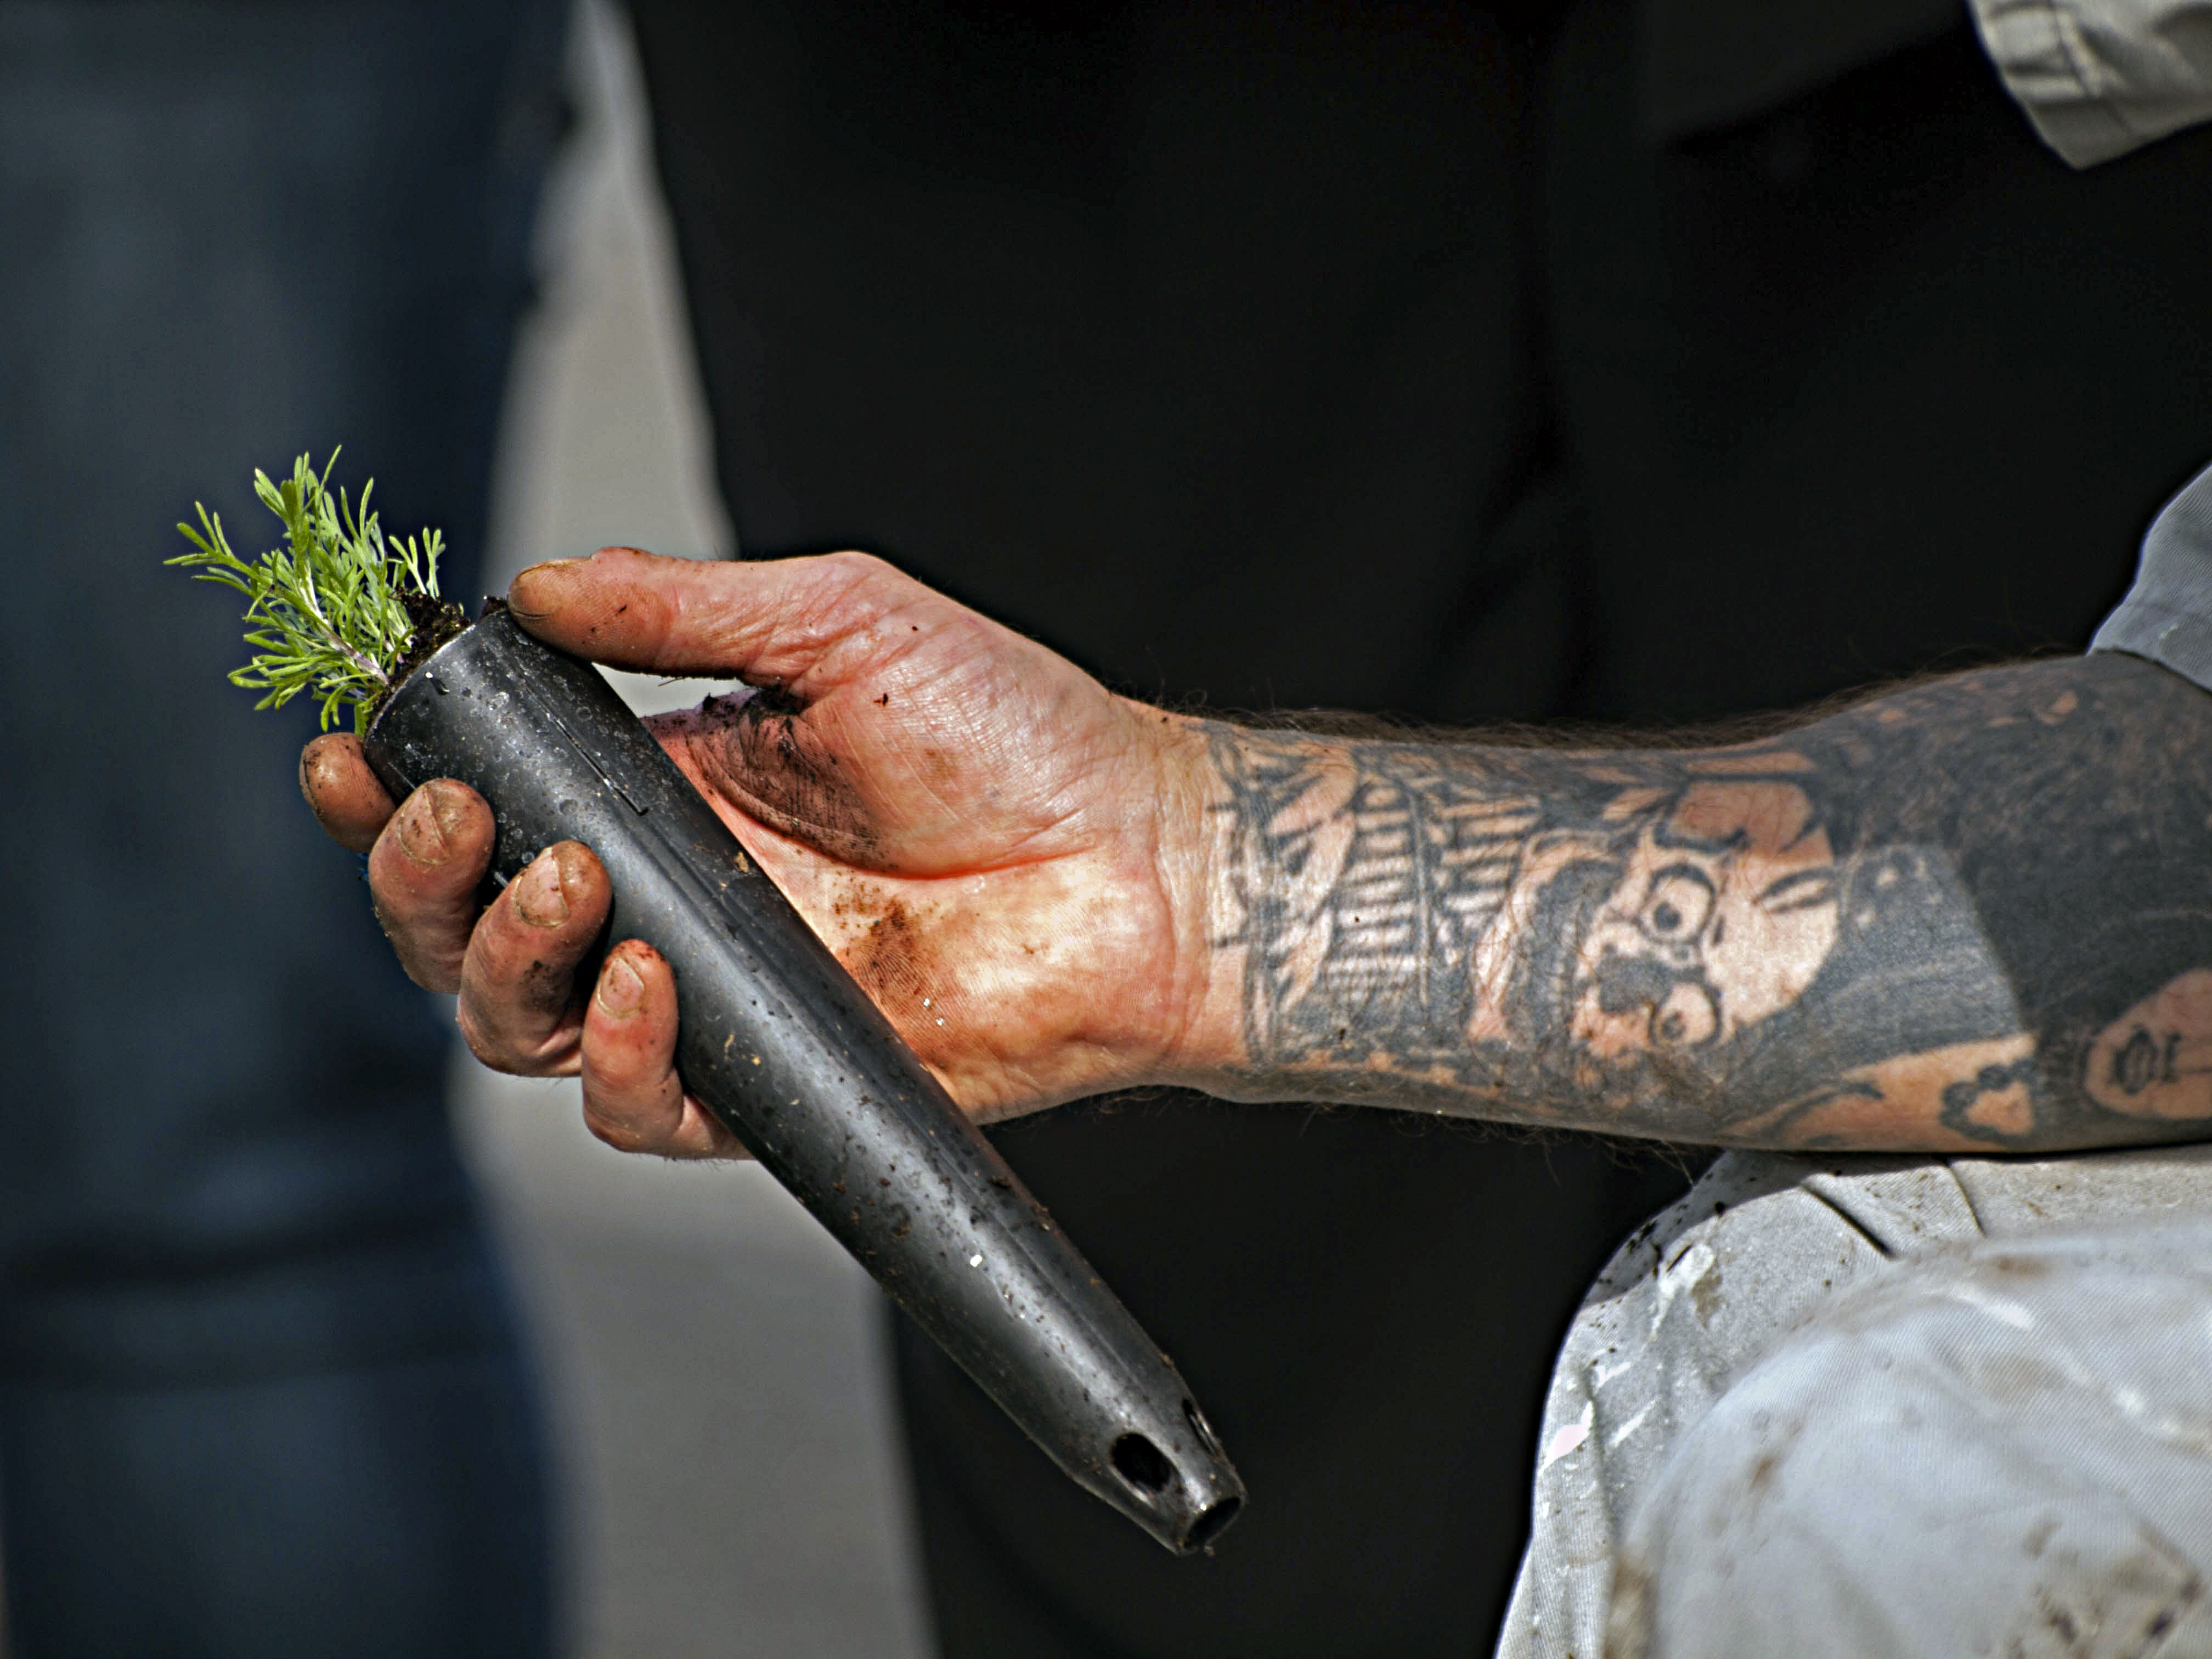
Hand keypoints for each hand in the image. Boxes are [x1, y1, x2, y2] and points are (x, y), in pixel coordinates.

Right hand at [300, 548, 1219, 1156]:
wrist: (1142, 857)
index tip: (348, 746)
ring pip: (523, 1026)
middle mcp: (668, 898)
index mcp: (664, 791)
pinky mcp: (767, 1082)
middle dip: (413, 879)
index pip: (487, 805)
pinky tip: (650, 980)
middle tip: (446, 818)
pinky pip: (638, 1106)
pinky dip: (617, 1055)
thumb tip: (532, 586)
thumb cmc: (1016, 733)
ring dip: (501, 962)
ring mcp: (711, 996)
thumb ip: (679, 608)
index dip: (393, 789)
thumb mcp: (838, 622)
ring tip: (571, 887)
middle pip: (465, 929)